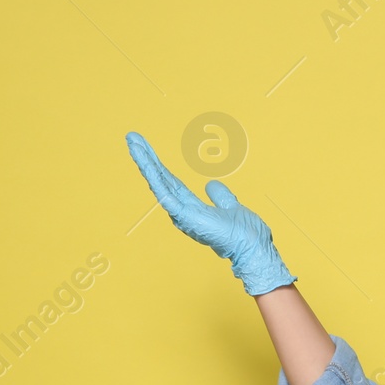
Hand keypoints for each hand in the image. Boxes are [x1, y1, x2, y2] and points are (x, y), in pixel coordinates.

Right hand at [125, 130, 297, 295]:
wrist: (252, 246)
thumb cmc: (244, 234)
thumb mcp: (230, 206)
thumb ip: (220, 196)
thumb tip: (211, 184)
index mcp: (192, 208)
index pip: (170, 181)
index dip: (158, 165)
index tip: (146, 148)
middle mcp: (182, 211)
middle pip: (160, 179)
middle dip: (146, 158)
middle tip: (132, 138)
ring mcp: (182, 215)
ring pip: (159, 184)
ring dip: (145, 163)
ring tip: (133, 143)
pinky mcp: (185, 217)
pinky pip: (166, 195)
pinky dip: (154, 179)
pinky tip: (145, 164)